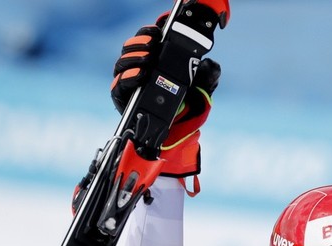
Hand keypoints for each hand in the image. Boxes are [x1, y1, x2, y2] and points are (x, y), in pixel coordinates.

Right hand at [109, 19, 220, 178]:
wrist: (180, 129)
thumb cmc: (188, 102)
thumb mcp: (203, 87)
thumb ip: (209, 74)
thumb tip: (212, 64)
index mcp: (154, 59)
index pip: (145, 39)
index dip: (148, 33)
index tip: (158, 31)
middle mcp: (138, 68)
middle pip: (130, 49)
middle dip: (140, 43)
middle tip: (152, 45)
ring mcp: (129, 82)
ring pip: (122, 63)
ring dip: (133, 57)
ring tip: (147, 59)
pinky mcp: (123, 97)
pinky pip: (119, 84)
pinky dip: (128, 77)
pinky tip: (139, 74)